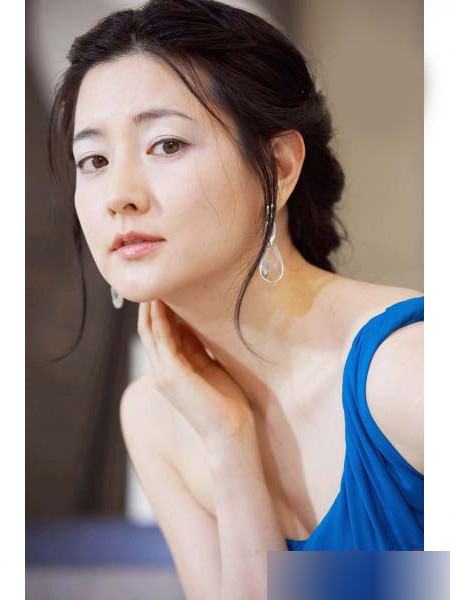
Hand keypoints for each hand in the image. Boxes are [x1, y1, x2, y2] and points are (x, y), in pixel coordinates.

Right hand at [137, 299, 254, 449]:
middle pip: (148, 329)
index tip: (167, 287)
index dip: (159, 309)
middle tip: (157, 279)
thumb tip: (192, 323)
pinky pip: (162, 339)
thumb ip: (198, 347)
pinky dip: (161, 319)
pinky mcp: (172, 374)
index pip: (158, 333)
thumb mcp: (210, 366)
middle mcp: (162, 370)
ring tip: (157, 284)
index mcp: (171, 369)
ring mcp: (164, 373)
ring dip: (152, 307)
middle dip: (151, 304)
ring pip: (150, 331)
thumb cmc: (226, 403)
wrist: (230, 433)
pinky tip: (164, 303)